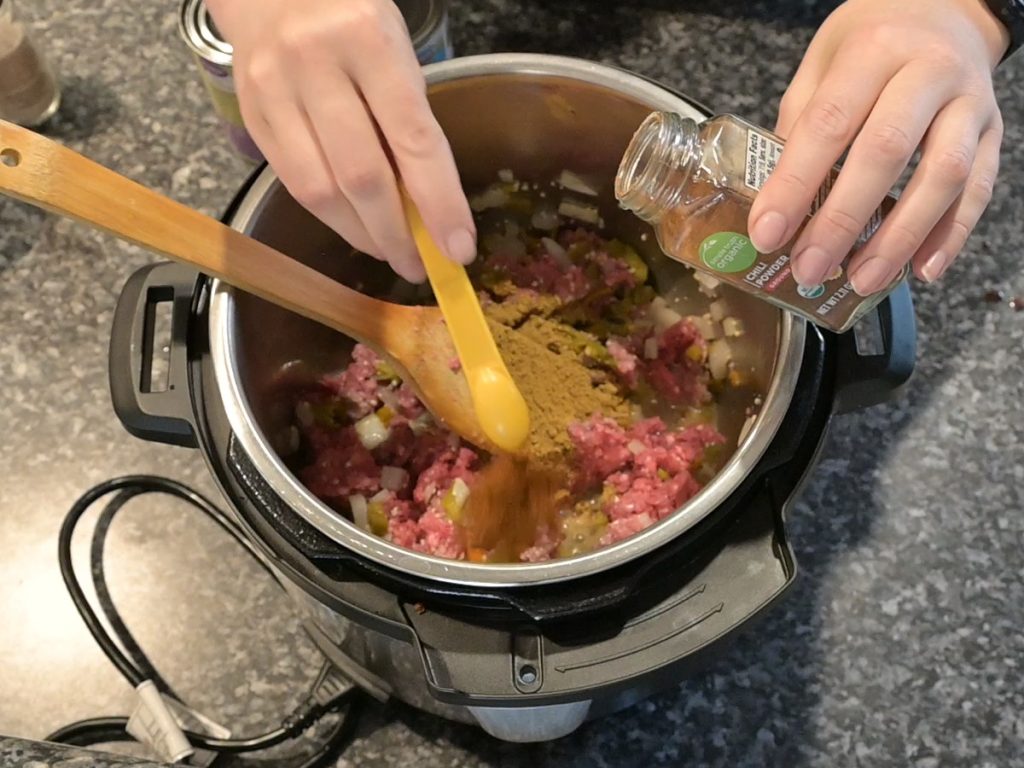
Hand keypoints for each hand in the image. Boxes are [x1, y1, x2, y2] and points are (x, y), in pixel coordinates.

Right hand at [205, 0, 475, 282]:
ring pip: (321, 190)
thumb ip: (410, 122)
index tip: (459, 249)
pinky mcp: (251, 115)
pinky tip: (354, 225)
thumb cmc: (351, 20)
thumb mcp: (396, 52)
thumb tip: (429, 208)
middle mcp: (316, 64)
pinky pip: (294, 183)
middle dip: (397, 234)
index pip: (414, 140)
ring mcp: (275, 90)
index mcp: (370, 42)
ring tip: (390, 251)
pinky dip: (330, 215)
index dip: (440, 204)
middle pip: (362, 176)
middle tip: (421, 265)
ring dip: (362, 235)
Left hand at [747, 0, 1009, 294]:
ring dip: (899, 238)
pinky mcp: (994, 132)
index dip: (794, 184)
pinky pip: (979, 190)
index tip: (766, 233)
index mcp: (872, 52)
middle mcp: (928, 72)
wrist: (947, 9)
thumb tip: (773, 200)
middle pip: (885, 153)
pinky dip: (951, 236)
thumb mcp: (822, 62)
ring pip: (943, 176)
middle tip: (809, 268)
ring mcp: (969, 103)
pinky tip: (921, 271)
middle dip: (842, 221)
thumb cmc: (872, 40)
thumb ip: (800, 124)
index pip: (827, 124)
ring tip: (862, 281)